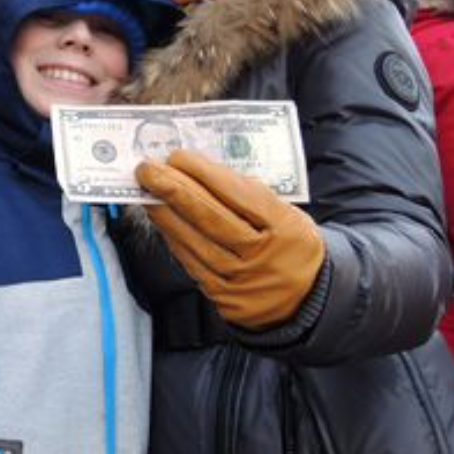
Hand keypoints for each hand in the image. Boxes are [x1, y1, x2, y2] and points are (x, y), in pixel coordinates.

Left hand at [135, 149, 324, 329]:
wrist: (307, 297)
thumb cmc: (290, 244)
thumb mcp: (288, 215)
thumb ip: (251, 197)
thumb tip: (201, 173)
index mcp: (284, 227)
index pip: (238, 195)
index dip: (204, 173)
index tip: (178, 156)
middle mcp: (262, 255)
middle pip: (210, 217)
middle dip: (174, 189)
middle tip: (147, 169)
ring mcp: (242, 280)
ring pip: (196, 241)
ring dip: (165, 214)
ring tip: (146, 192)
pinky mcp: (225, 298)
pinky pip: (193, 264)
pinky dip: (174, 239)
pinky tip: (161, 221)